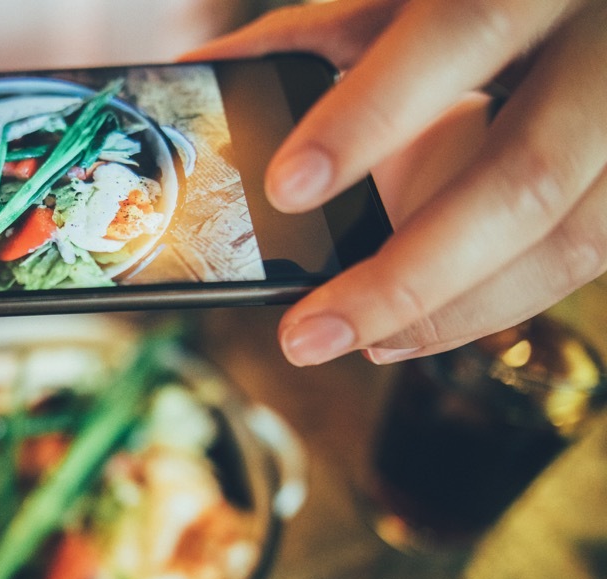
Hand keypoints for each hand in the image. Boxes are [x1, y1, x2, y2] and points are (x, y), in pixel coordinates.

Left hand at [183, 0, 606, 365]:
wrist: (597, 11)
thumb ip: (325, 32)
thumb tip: (211, 77)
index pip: (458, 34)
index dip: (373, 115)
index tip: (288, 186)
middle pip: (527, 178)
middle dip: (408, 275)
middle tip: (310, 333)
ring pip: (574, 239)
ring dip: (458, 312)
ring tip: (364, 344)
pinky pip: (591, 254)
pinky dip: (502, 302)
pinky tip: (429, 325)